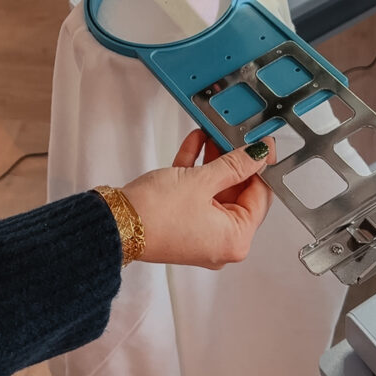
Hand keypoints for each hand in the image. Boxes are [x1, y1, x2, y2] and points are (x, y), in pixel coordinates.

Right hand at [122, 130, 274, 268]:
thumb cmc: (155, 215)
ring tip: (212, 134)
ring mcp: (200, 233)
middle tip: (234, 135)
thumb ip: (234, 165)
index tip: (261, 145)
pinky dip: (196, 170)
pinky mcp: (182, 222)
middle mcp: (220, 242)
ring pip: (215, 190)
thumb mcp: (202, 181)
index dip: (260, 166)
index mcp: (235, 240)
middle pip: (237, 192)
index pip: (259, 197)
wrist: (114, 223)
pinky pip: (197, 193)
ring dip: (213, 161)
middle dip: (232, 160)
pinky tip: (196, 144)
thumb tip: (257, 156)